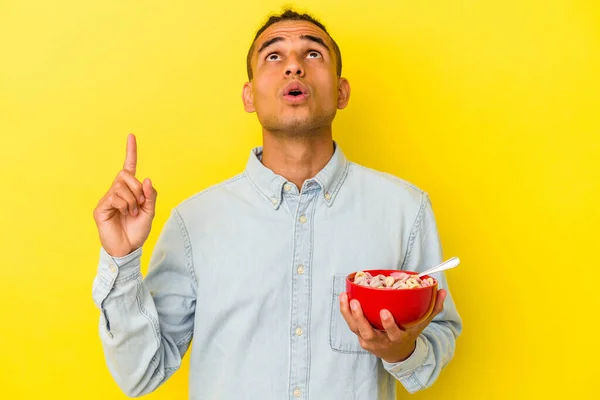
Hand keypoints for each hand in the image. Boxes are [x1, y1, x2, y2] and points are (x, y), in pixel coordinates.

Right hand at [93, 134, 157, 256]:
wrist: (128, 248)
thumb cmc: (137, 231)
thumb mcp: (150, 212)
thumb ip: (150, 196)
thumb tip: (147, 180)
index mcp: (129, 190)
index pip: (129, 167)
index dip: (131, 152)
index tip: (131, 135)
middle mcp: (116, 191)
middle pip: (125, 175)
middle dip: (137, 189)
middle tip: (139, 205)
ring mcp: (107, 199)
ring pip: (121, 186)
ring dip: (132, 201)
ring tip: (131, 213)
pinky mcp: (101, 207)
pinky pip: (114, 197)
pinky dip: (124, 206)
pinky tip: (123, 215)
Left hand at [339, 289, 446, 362]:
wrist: (397, 355)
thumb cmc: (409, 333)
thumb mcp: (422, 325)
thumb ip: (433, 308)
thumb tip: (442, 291)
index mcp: (397, 339)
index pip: (393, 333)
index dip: (388, 324)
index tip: (385, 312)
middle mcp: (381, 342)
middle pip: (368, 332)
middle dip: (361, 318)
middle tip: (356, 302)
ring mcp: (368, 341)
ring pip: (355, 329)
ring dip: (349, 313)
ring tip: (345, 297)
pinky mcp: (360, 337)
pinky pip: (351, 325)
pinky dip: (346, 313)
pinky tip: (343, 298)